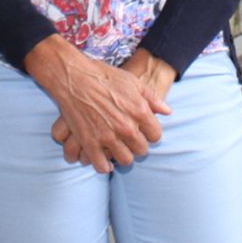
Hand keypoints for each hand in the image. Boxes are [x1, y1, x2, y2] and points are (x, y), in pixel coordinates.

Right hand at [52, 48, 178, 163]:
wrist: (74, 77)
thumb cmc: (104, 76)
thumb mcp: (133, 82)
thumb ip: (152, 98)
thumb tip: (167, 111)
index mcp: (140, 112)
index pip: (156, 136)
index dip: (150, 133)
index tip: (143, 130)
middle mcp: (126, 128)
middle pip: (141, 150)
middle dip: (137, 145)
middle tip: (130, 140)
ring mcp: (108, 137)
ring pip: (124, 160)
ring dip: (122, 155)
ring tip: (118, 149)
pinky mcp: (90, 143)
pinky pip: (102, 166)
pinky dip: (104, 166)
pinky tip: (104, 160)